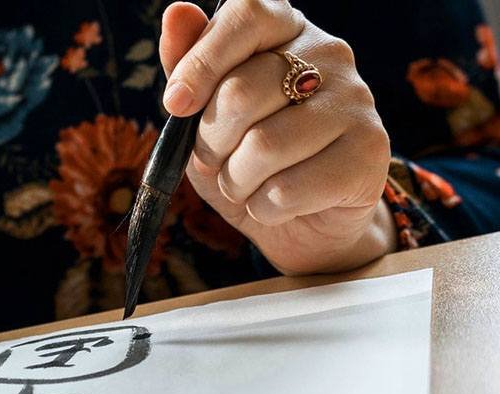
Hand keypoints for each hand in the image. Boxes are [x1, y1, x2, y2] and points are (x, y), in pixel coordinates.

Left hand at [159, 0, 395, 273]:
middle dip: (210, 143)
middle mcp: (329, 53)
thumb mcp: (204, 114)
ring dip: (235, 181)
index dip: (202, 61)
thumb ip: (188, 66)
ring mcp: (356, 100)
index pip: (247, 14)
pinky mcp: (370, 152)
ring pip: (263, 147)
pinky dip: (263, 208)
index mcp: (286, 29)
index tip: (176, 104)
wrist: (301, 220)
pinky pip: (288, 190)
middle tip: (214, 162)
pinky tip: (274, 205)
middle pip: (241, 93)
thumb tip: (176, 13)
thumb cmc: (245, 159)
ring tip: (244, 185)